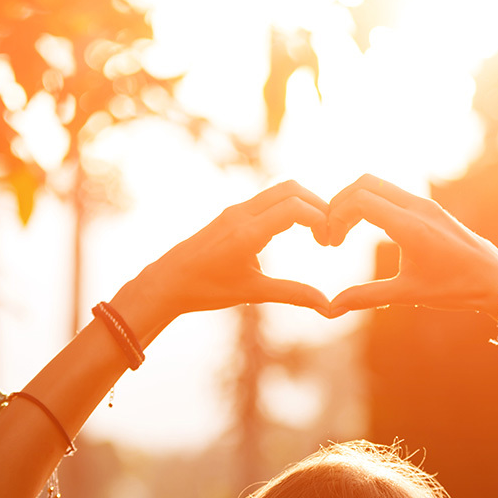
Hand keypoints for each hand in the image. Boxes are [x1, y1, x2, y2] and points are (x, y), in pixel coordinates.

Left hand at [121, 181, 332, 328]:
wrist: (167, 281)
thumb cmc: (206, 289)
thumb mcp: (253, 293)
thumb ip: (293, 295)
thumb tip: (329, 308)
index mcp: (247, 232)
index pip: (295, 209)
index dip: (320, 219)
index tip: (329, 242)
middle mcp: (241, 214)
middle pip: (291, 189)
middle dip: (318, 205)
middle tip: (330, 233)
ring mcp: (235, 211)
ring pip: (279, 191)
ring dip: (303, 205)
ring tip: (316, 232)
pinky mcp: (231, 214)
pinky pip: (267, 200)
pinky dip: (288, 207)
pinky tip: (294, 230)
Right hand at [326, 175, 497, 317]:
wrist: (495, 280)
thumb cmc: (455, 288)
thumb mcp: (407, 294)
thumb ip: (366, 297)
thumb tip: (331, 309)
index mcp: (410, 226)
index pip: (360, 201)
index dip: (336, 216)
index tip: (331, 242)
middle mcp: (418, 207)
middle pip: (365, 183)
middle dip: (340, 203)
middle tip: (331, 231)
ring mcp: (426, 204)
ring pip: (379, 185)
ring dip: (356, 202)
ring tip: (345, 231)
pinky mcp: (430, 208)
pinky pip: (393, 194)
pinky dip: (373, 203)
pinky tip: (368, 228)